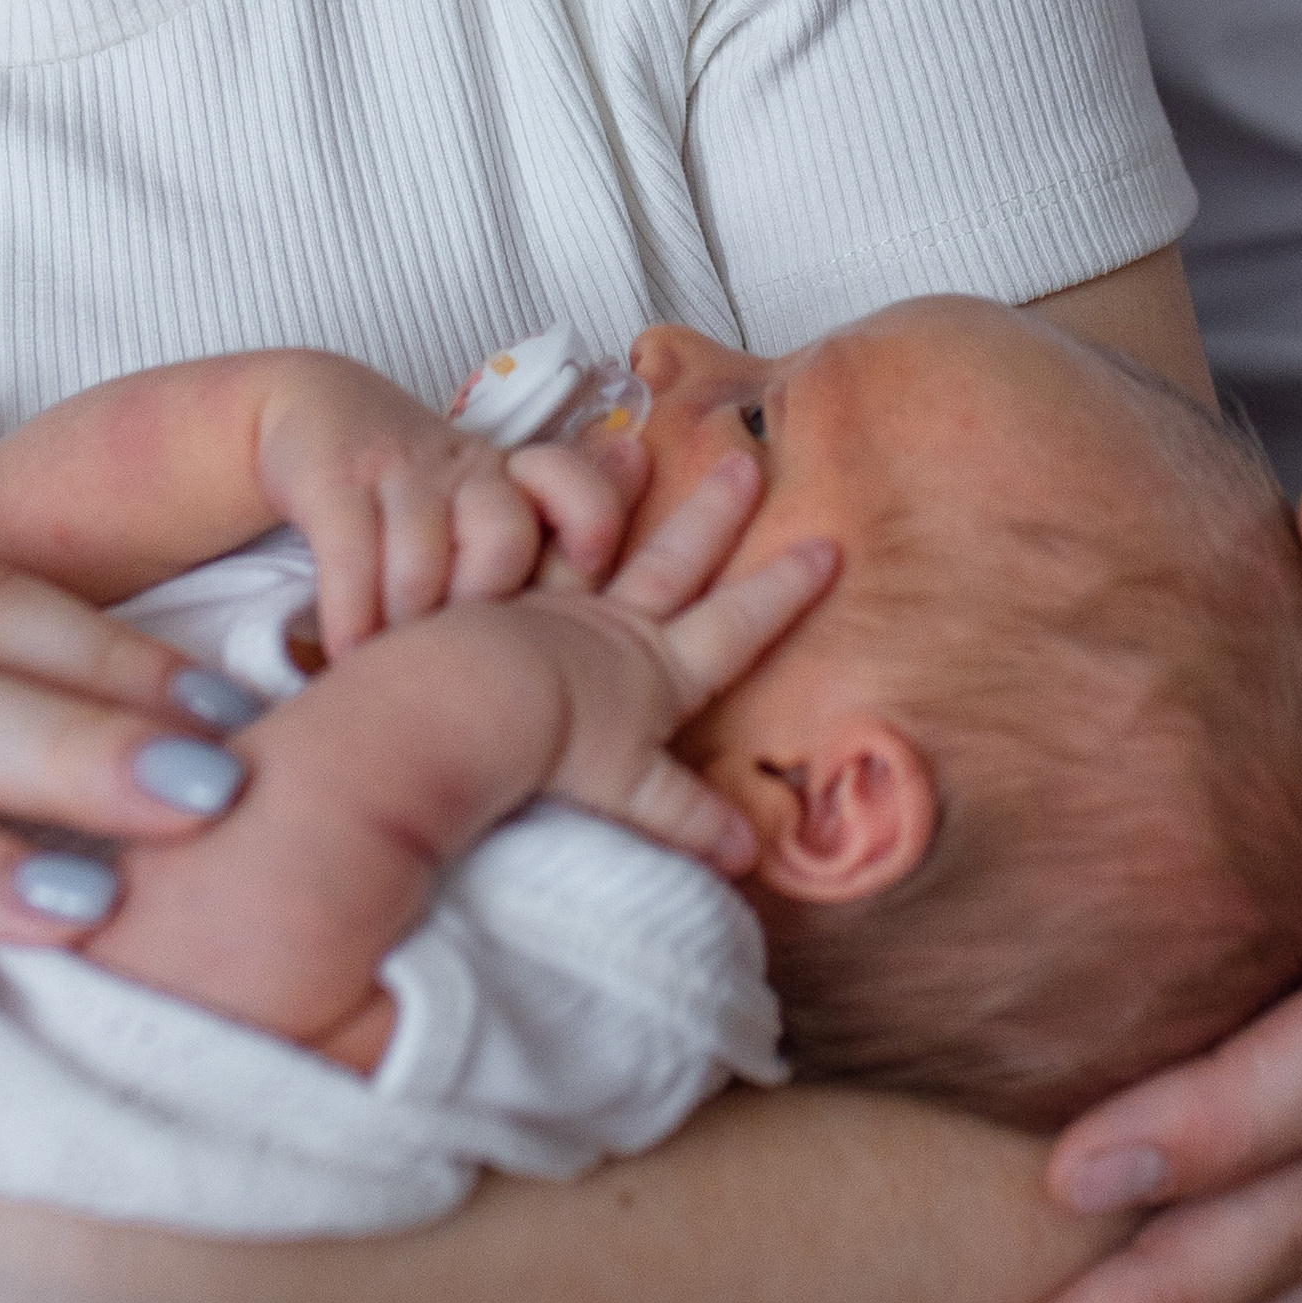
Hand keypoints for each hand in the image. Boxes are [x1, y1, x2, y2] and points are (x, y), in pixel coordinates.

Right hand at [254, 358, 636, 651]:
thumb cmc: (407, 483)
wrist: (308, 409)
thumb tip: (600, 599)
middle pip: (503, 536)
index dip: (590, 520)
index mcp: (509, 477)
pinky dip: (352, 617)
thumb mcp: (476, 501)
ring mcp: (400, 472)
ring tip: (390, 671)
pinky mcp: (335, 480)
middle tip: (456, 661)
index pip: (574, 484)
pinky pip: (353, 557)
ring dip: (405, 627)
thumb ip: (536, 545)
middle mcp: (464, 470)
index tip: (587, 567)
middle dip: (480, 606)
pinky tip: (347, 653)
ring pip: (424, 562)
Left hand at [510, 467, 836, 874]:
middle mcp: (614, 627)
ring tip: (639, 446)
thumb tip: (746, 856)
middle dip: (717, 517)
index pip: (735, 627)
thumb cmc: (554, 755)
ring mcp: (554, 603)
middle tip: (749, 460)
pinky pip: (524, 538)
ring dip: (622, 494)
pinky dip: (534, 504)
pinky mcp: (496, 593)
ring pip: (601, 535)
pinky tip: (525, 472)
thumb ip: (688, 817)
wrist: (475, 705)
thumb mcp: (632, 792)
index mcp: (654, 673)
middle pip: (678, 564)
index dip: (782, 591)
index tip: (826, 546)